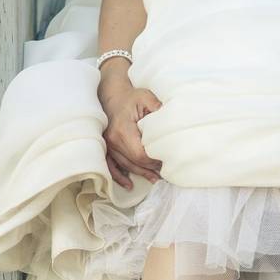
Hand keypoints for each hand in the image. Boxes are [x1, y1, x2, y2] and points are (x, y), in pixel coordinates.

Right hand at [98, 75, 162, 189]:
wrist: (112, 94)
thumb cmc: (132, 97)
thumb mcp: (147, 97)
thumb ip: (158, 109)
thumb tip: (172, 123)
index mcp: (123, 129)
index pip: (140, 154)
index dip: (154, 161)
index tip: (166, 162)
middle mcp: (113, 139)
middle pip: (133, 162)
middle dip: (150, 169)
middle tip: (166, 173)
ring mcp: (108, 144)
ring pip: (125, 165)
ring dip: (140, 173)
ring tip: (155, 179)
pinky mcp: (106, 147)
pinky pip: (111, 165)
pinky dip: (119, 176)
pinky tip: (129, 185)